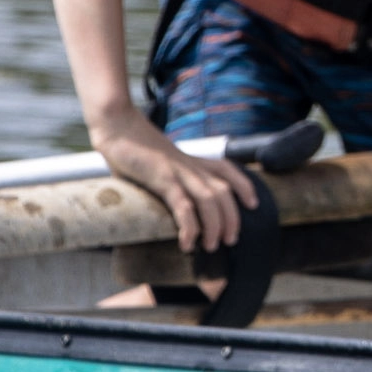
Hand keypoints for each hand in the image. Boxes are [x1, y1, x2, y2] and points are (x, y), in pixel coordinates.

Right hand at [89, 105, 259, 252]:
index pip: (228, 169)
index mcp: (192, 160)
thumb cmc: (134, 149)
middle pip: (224, 191)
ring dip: (215, 225)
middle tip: (230, 241)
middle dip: (232, 218)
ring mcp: (179, 171)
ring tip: (212, 246)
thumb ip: (166, 179)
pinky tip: (187, 243)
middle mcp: (191, 165)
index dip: (245, 186)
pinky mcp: (163, 178)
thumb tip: (160, 204)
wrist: (117, 125)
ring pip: (209, 199)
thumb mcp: (159, 163)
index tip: (254, 204)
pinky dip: (189, 226)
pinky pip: (183, 205)